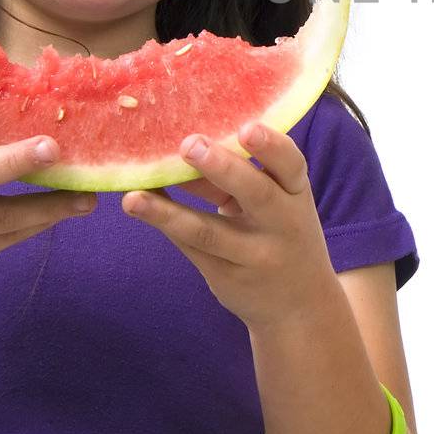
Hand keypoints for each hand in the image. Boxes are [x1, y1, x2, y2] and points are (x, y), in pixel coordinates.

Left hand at [120, 124, 338, 330]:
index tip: (246, 127)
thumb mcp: (277, 204)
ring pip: (208, 232)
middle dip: (222, 168)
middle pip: (255, 194)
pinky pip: (191, 248)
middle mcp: (283, 225)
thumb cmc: (283, 235)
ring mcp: (255, 256)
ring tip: (133, 197)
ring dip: (168, 213)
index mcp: (297, 195)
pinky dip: (165, 225)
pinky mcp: (227, 278)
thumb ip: (239, 179)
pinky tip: (139, 208)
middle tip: (188, 144)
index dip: (271, 146)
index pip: (291, 165)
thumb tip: (185, 145)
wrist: (300, 306)